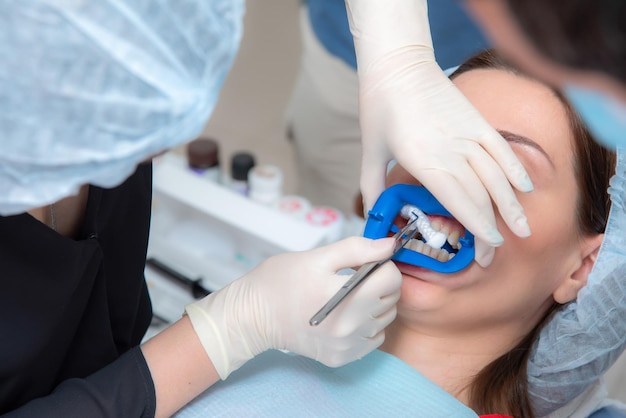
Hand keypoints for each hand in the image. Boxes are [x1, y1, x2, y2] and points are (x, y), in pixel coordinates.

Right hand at [185, 236, 401, 378]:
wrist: (252, 317)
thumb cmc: (280, 281)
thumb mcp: (317, 256)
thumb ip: (357, 249)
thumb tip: (390, 245)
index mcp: (346, 298)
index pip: (392, 278)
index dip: (380, 264)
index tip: (361, 263)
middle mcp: (351, 327)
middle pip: (391, 299)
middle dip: (378, 283)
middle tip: (351, 277)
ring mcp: (348, 346)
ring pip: (385, 319)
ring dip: (373, 304)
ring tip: (346, 296)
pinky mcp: (343, 358)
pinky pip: (373, 338)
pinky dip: (366, 325)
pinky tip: (344, 316)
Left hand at [345, 0, 532, 265]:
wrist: (397, 65)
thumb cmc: (379, 108)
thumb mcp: (370, 151)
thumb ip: (372, 188)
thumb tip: (372, 217)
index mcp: (422, 159)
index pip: (459, 201)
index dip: (477, 227)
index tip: (488, 247)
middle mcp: (450, 149)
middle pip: (480, 196)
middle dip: (491, 228)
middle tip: (496, 253)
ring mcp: (467, 133)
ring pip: (497, 175)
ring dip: (511, 205)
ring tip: (522, 228)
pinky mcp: (476, 120)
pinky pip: (501, 149)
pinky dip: (514, 169)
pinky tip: (524, 188)